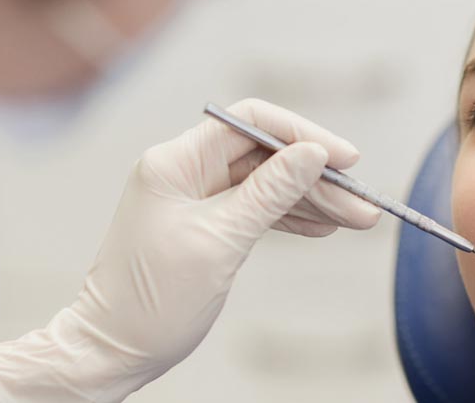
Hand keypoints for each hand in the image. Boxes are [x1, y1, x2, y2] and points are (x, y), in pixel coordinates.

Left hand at [0, 99, 380, 401]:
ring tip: (357, 219)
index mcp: (175, 163)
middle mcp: (182, 170)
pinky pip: (254, 208)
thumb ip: (270, 193)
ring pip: (265, 184)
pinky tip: (323, 227)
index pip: (251, 123)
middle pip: (265, 155)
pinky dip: (289, 217)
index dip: (303, 134)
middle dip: (317, 178)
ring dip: (312, 200)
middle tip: (363, 204)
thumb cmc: (152, 301)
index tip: (346, 158)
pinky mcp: (201, 223)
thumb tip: (312, 152)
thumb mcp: (220, 243)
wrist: (111, 350)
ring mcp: (192, 196)